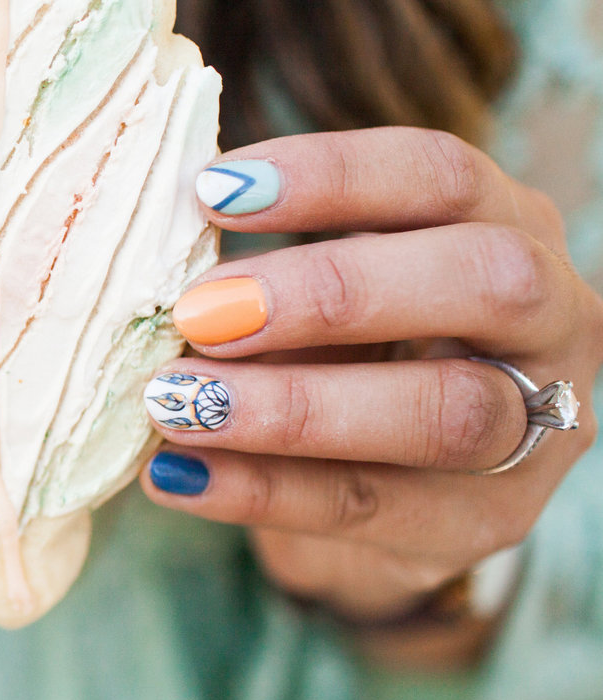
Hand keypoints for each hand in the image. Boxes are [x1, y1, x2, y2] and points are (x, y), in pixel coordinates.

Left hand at [139, 128, 602, 623]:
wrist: (387, 483)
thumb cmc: (346, 348)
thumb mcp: (323, 290)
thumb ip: (267, 267)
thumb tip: (147, 251)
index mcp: (506, 223)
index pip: (441, 174)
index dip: (332, 175)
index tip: (210, 189)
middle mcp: (553, 317)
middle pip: (482, 279)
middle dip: (333, 291)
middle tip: (200, 311)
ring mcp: (536, 430)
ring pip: (445, 413)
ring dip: (294, 406)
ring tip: (175, 401)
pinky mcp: (487, 524)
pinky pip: (371, 507)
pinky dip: (258, 490)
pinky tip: (172, 473)